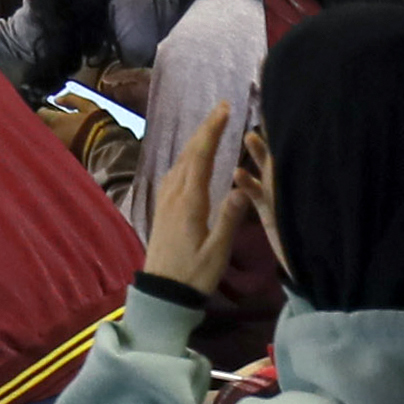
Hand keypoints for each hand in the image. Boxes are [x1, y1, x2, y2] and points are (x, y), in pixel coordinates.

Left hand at [148, 101, 251, 294]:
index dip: (213, 131)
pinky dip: (185, 158)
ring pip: (180, 162)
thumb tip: (242, 187)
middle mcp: (174, 195)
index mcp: (190, 202)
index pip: (202, 157)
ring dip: (195, 142)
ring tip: (210, 128)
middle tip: (221, 109)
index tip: (224, 110)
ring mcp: (165, 201)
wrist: (161, 294)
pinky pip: (173, 174)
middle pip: (189, 154)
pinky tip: (190, 160)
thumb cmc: (193, 275)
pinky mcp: (162, 210)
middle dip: (205, 129)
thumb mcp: (217, 250)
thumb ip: (229, 218)